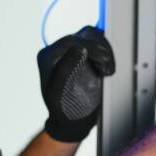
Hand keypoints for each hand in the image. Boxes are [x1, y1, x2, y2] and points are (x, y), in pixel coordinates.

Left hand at [38, 26, 115, 142]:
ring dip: (104, 51)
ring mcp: (71, 50)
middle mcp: (58, 51)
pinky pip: (98, 42)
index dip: (90, 47)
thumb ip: (66, 69)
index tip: (104, 59)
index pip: (69, 41)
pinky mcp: (84, 53)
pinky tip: (107, 69)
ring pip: (92, 35)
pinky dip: (106, 53)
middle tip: (107, 70)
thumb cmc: (64, 110)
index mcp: (48, 58)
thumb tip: (79, 47)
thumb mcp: (59, 94)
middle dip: (99, 51)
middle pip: (83, 36)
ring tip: (106, 71)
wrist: (73, 120)